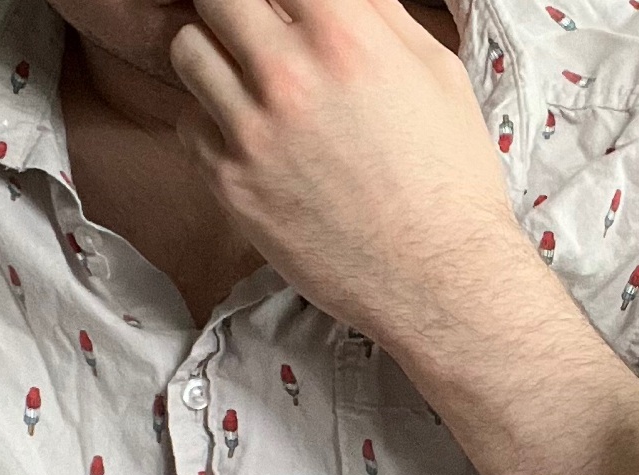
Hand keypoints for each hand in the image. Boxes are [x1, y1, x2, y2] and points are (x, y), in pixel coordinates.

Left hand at [168, 0, 531, 354]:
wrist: (441, 283)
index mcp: (345, 35)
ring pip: (187, 50)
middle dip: (237, 12)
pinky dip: (213, 126)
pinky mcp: (233, 186)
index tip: (279, 11)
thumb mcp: (436, 72)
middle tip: (258, 38)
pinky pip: (188, 125)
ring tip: (248, 87)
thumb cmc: (451, 182)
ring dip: (214, 59)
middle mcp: (290, 75)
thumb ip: (379, 14)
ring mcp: (254, 132)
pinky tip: (253, 145)